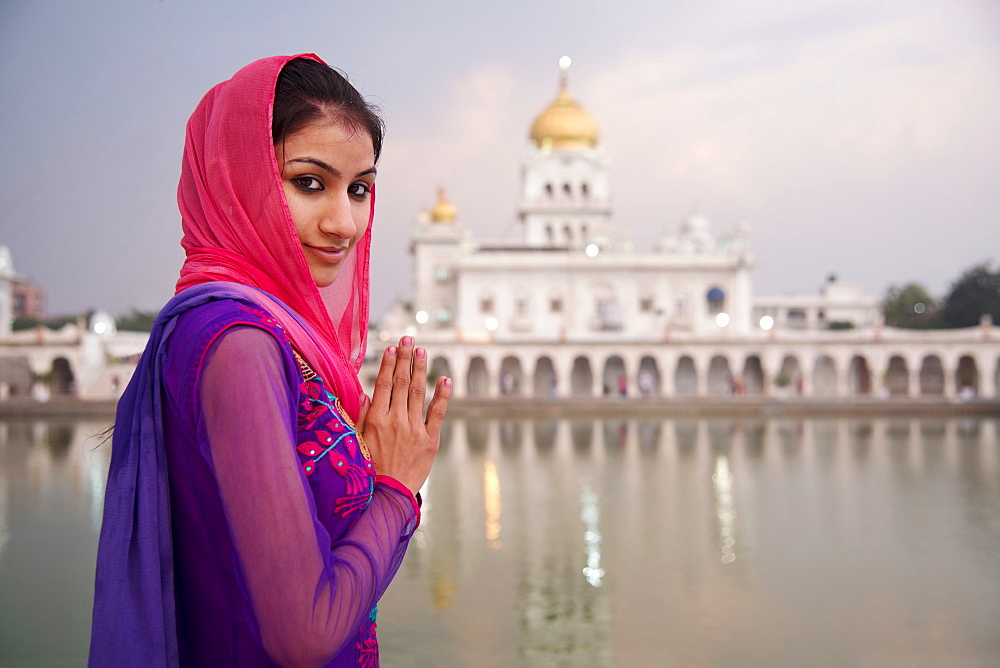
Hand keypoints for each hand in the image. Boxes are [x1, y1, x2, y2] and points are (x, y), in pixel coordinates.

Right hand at [356, 336, 450, 493]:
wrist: (388, 497)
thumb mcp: (359, 442)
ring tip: (422, 350)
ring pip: (417, 392)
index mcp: (376, 420)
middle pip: (400, 382)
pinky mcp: (430, 440)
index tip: (392, 347)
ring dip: (420, 368)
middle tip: (409, 338)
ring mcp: (414, 430)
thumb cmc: (370, 469)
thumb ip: (362, 416)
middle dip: (405, 358)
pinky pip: (437, 413)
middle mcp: (395, 421)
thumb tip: (365, 392)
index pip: (382, 384)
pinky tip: (445, 378)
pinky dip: (442, 394)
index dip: (388, 363)